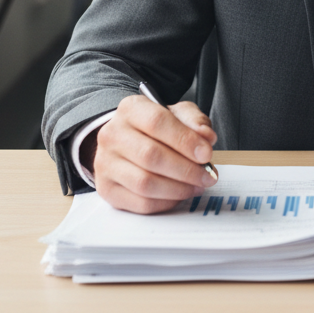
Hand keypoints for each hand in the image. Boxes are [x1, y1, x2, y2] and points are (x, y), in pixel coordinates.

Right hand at [85, 96, 217, 213]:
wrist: (129, 140)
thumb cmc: (157, 128)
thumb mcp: (178, 114)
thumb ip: (195, 122)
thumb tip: (206, 138)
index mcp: (130, 109)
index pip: (157, 122)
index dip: (185, 140)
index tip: (206, 154)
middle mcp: (112, 135)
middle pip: (151, 156)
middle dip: (186, 170)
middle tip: (207, 176)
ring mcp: (105, 163)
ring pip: (145, 183)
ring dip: (178, 189)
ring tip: (196, 186)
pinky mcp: (107, 189)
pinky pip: (140, 203)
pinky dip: (165, 203)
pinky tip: (179, 195)